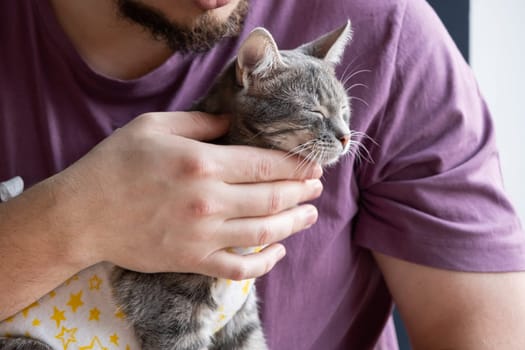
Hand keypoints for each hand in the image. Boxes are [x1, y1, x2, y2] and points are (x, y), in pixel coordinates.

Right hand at [57, 111, 322, 279]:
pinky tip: (278, 253)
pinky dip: (263, 263)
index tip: (310, 163)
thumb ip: (200, 121)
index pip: (265, 163)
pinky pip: (238, 268)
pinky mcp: (192, 260)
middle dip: (301, 191)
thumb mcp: (154, 126)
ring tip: (310, 215)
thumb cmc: (116, 164)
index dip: (294, 164)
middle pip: (271, 198)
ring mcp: (203, 235)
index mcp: (202, 163)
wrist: (82, 214)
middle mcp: (209, 201)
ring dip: (293, 224)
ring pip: (263, 233)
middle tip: (317, 186)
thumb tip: (232, 121)